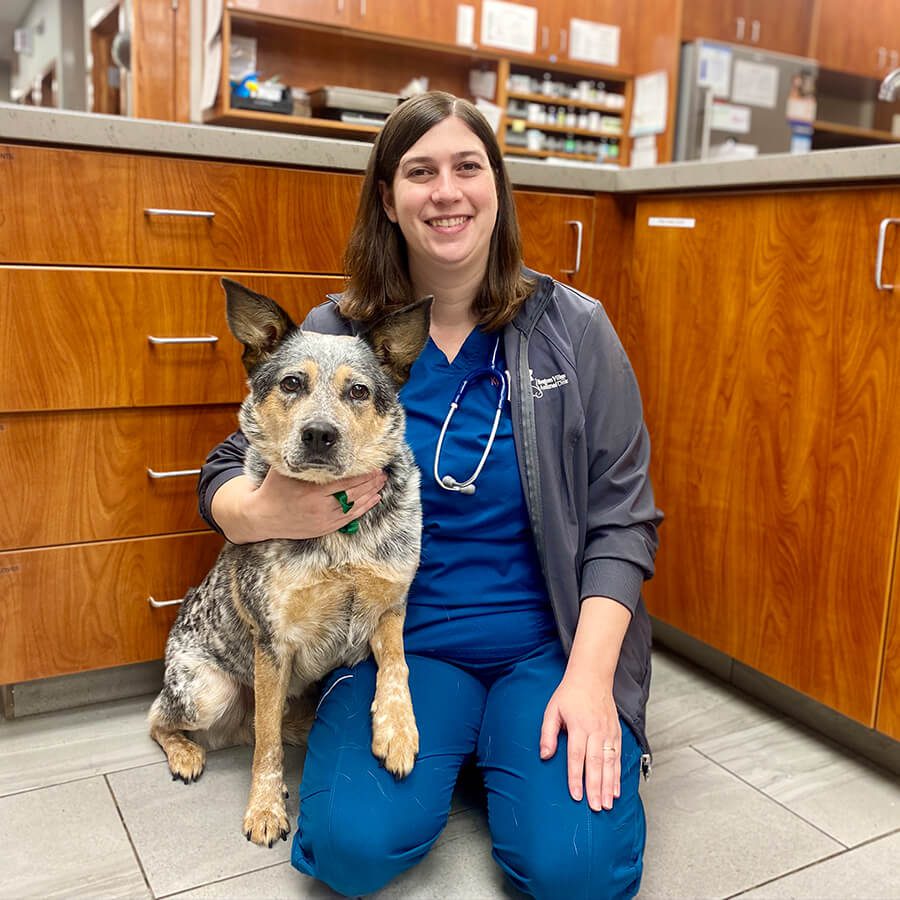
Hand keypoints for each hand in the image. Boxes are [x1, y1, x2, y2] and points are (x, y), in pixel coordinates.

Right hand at [213, 468, 386, 542]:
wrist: (261, 517)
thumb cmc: (273, 488)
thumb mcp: (284, 469)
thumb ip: (301, 458)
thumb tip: (312, 437)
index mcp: (311, 491)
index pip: (343, 481)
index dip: (361, 474)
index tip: (373, 465)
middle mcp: (319, 507)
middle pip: (352, 493)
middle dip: (370, 482)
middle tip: (382, 472)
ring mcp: (323, 520)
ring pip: (353, 506)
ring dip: (370, 494)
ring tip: (382, 483)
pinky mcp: (324, 529)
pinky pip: (349, 518)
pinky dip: (364, 508)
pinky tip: (374, 499)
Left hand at [539, 676, 620, 811]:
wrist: (592, 677)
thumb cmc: (569, 695)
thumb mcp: (552, 710)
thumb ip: (547, 733)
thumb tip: (544, 755)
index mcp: (578, 725)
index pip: (577, 756)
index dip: (576, 777)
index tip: (575, 795)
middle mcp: (596, 730)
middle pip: (596, 763)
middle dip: (595, 787)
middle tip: (595, 808)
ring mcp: (609, 733)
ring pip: (610, 763)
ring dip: (609, 786)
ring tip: (607, 805)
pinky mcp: (616, 734)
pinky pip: (618, 758)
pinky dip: (618, 776)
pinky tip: (616, 790)